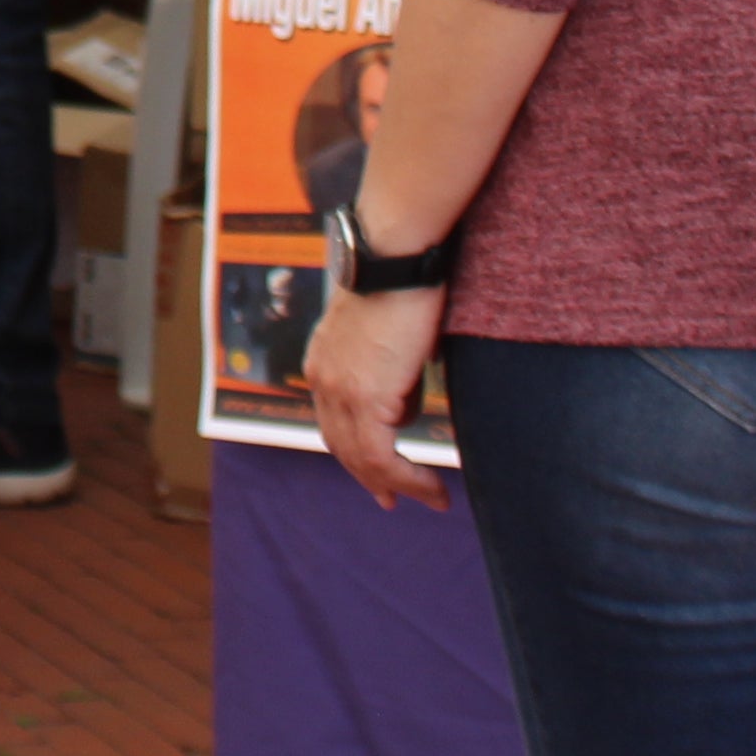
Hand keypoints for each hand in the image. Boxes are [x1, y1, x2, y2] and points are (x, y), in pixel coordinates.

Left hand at [307, 280, 448, 511]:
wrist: (394, 256)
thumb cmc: (401, 280)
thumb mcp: (390, 332)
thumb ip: (394, 362)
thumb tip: (413, 380)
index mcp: (324, 360)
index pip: (333, 421)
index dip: (355, 452)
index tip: (378, 474)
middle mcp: (323, 378)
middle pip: (342, 445)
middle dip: (370, 478)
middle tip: (393, 499)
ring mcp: (339, 390)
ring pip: (363, 459)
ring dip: (397, 484)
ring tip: (430, 497)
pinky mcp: (364, 397)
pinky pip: (381, 457)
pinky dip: (407, 479)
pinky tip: (432, 487)